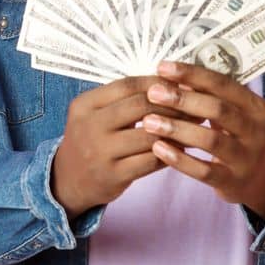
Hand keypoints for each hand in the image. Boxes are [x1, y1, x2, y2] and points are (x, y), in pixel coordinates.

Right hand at [51, 76, 203, 219]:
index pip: (128, 85)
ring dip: (177, 129)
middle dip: (173, 104)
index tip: (183, 84)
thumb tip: (174, 82)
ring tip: (196, 126)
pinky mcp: (113, 176)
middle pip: (140, 106)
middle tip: (197, 105)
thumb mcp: (96, 113)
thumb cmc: (92, 140)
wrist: (68, 181)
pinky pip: (151, 160)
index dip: (159, 83)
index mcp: (85, 105)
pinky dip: (172, 152)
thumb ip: (126, 98)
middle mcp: (89, 127)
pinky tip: (184, 148)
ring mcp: (100, 153)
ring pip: (149, 135)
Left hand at [142, 61, 264, 218]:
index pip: (225, 84)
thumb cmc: (241, 136)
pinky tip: (158, 149)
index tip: (164, 67)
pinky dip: (179, 159)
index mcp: (258, 108)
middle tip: (153, 93)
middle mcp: (257, 131)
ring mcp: (246, 158)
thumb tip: (176, 77)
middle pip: (218, 110)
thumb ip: (212, 97)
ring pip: (210, 140)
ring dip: (176, 129)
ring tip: (148, 122)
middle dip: (183, 100)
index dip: (193, 74)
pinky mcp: (233, 181)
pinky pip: (203, 171)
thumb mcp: (236, 114)